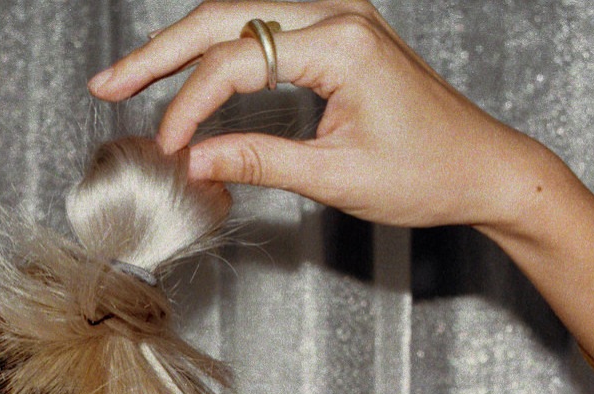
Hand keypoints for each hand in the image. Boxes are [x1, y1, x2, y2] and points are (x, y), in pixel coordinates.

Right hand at [89, 0, 562, 232]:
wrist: (486, 168)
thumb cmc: (431, 172)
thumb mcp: (336, 177)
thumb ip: (258, 161)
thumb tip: (192, 159)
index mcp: (343, 43)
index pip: (236, 62)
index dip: (190, 106)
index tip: (168, 149)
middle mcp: (340, 15)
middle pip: (224, 17)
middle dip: (160, 53)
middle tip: (107, 84)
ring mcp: (340, 19)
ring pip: (239, 16)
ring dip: (183, 47)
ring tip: (131, 77)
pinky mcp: (340, 35)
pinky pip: (264, 31)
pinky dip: (219, 54)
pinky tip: (187, 76)